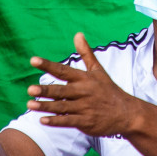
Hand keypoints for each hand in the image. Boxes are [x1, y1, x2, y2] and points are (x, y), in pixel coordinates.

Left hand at [26, 33, 141, 137]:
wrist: (127, 113)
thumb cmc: (108, 89)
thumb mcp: (98, 70)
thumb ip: (85, 53)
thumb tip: (77, 33)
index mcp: (84, 78)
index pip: (63, 70)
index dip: (48, 65)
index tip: (33, 60)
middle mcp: (84, 92)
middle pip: (61, 91)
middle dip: (45, 91)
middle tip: (29, 89)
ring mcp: (85, 108)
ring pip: (62, 107)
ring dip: (46, 107)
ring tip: (30, 104)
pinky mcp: (86, 122)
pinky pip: (68, 122)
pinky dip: (56, 121)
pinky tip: (42, 120)